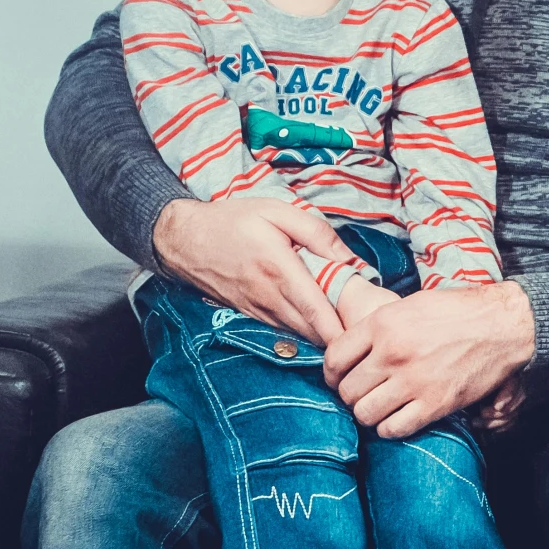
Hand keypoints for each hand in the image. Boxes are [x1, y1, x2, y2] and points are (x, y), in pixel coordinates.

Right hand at [152, 197, 349, 345]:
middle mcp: (269, 297)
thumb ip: (317, 233)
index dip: (340, 330)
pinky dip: (303, 330)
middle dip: (339, 335)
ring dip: (322, 335)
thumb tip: (350, 259)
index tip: (363, 337)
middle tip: (364, 330)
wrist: (184, 240)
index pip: (316, 311)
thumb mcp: (278, 211)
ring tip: (347, 327)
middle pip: (312, 330)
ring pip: (298, 333)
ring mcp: (258, 310)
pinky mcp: (250, 315)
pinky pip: (282, 329)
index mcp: (280, 269)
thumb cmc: (233, 221)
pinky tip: (318, 322)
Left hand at [325, 282, 536, 438]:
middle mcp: (393, 353)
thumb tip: (352, 348)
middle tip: (363, 393)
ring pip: (365, 414)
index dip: (331, 373)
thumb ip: (379, 326)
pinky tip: (398, 417)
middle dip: (351, 395)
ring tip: (380, 406)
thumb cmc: (456, 311)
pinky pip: (393, 429)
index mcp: (383, 324)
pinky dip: (390, 428)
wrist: (501, 325)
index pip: (333, 359)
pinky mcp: (434, 404)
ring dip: (369, 413)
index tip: (339, 377)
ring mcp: (413, 381)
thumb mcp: (409, 305)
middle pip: (347, 390)